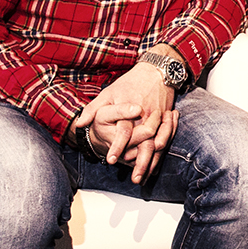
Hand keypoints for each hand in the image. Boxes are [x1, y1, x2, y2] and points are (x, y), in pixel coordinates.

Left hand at [74, 52, 181, 182]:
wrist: (155, 70)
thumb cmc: (130, 82)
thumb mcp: (108, 92)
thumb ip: (93, 109)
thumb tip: (79, 124)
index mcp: (129, 108)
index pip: (124, 130)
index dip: (117, 146)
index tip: (111, 160)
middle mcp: (145, 114)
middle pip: (144, 141)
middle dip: (139, 161)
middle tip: (133, 178)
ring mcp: (158, 117)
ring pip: (157, 144)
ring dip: (151, 162)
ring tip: (143, 176)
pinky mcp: (167, 119)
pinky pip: (166, 139)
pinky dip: (161, 154)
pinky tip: (155, 166)